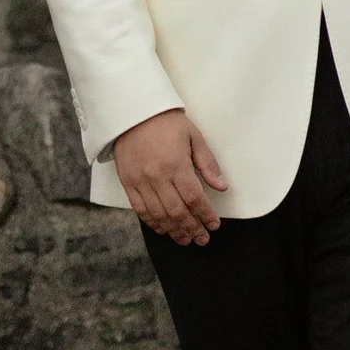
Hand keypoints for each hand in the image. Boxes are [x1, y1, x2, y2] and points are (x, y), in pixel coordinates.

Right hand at [112, 107, 227, 242]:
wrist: (133, 110)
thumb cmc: (165, 121)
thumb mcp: (193, 136)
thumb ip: (207, 163)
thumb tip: (221, 186)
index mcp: (176, 163)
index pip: (194, 198)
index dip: (205, 215)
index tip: (214, 225)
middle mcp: (157, 176)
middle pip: (176, 211)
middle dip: (192, 228)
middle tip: (202, 238)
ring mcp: (140, 181)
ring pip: (158, 215)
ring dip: (173, 230)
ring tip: (185, 239)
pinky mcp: (128, 182)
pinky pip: (140, 209)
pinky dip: (152, 223)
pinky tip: (163, 229)